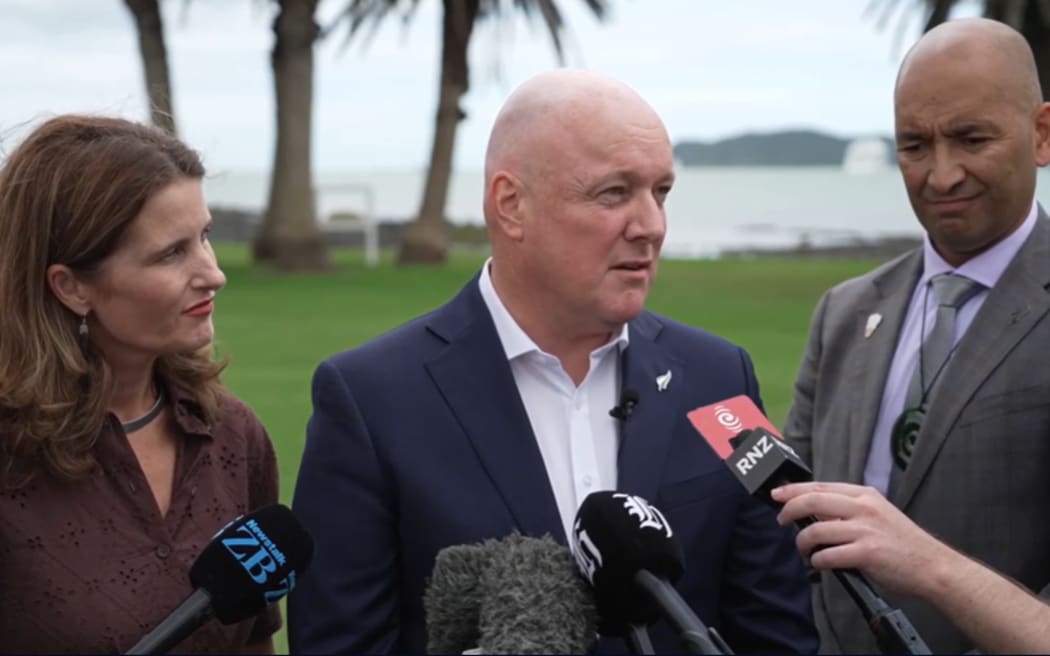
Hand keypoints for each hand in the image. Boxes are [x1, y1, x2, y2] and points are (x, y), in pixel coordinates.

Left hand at [771, 481, 955, 596]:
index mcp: (864, 495)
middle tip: (781, 520)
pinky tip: (819, 564)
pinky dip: (817, 561)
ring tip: (804, 551)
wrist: (933, 567)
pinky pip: (828, 555)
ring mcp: (865, 530)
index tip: (777, 495)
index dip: (794, 490)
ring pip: (815, 530)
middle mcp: (863, 508)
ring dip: (802, 542)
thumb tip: (814, 514)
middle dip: (789, 510)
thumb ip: (848, 511)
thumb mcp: (877, 514)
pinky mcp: (867, 553)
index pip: (820, 486)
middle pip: (812, 501)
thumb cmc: (903, 544)